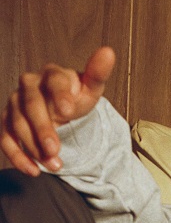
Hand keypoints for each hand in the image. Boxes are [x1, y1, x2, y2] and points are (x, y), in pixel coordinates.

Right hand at [0, 47, 115, 175]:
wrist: (61, 110)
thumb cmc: (76, 98)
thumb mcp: (91, 89)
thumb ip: (97, 73)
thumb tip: (108, 52)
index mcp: (51, 74)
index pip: (53, 81)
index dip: (60, 94)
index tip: (68, 111)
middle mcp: (29, 85)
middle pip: (31, 105)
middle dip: (43, 129)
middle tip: (55, 150)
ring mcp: (15, 103)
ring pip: (17, 123)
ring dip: (33, 147)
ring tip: (55, 166)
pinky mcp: (7, 122)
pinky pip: (6, 138)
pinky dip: (17, 155)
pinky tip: (33, 170)